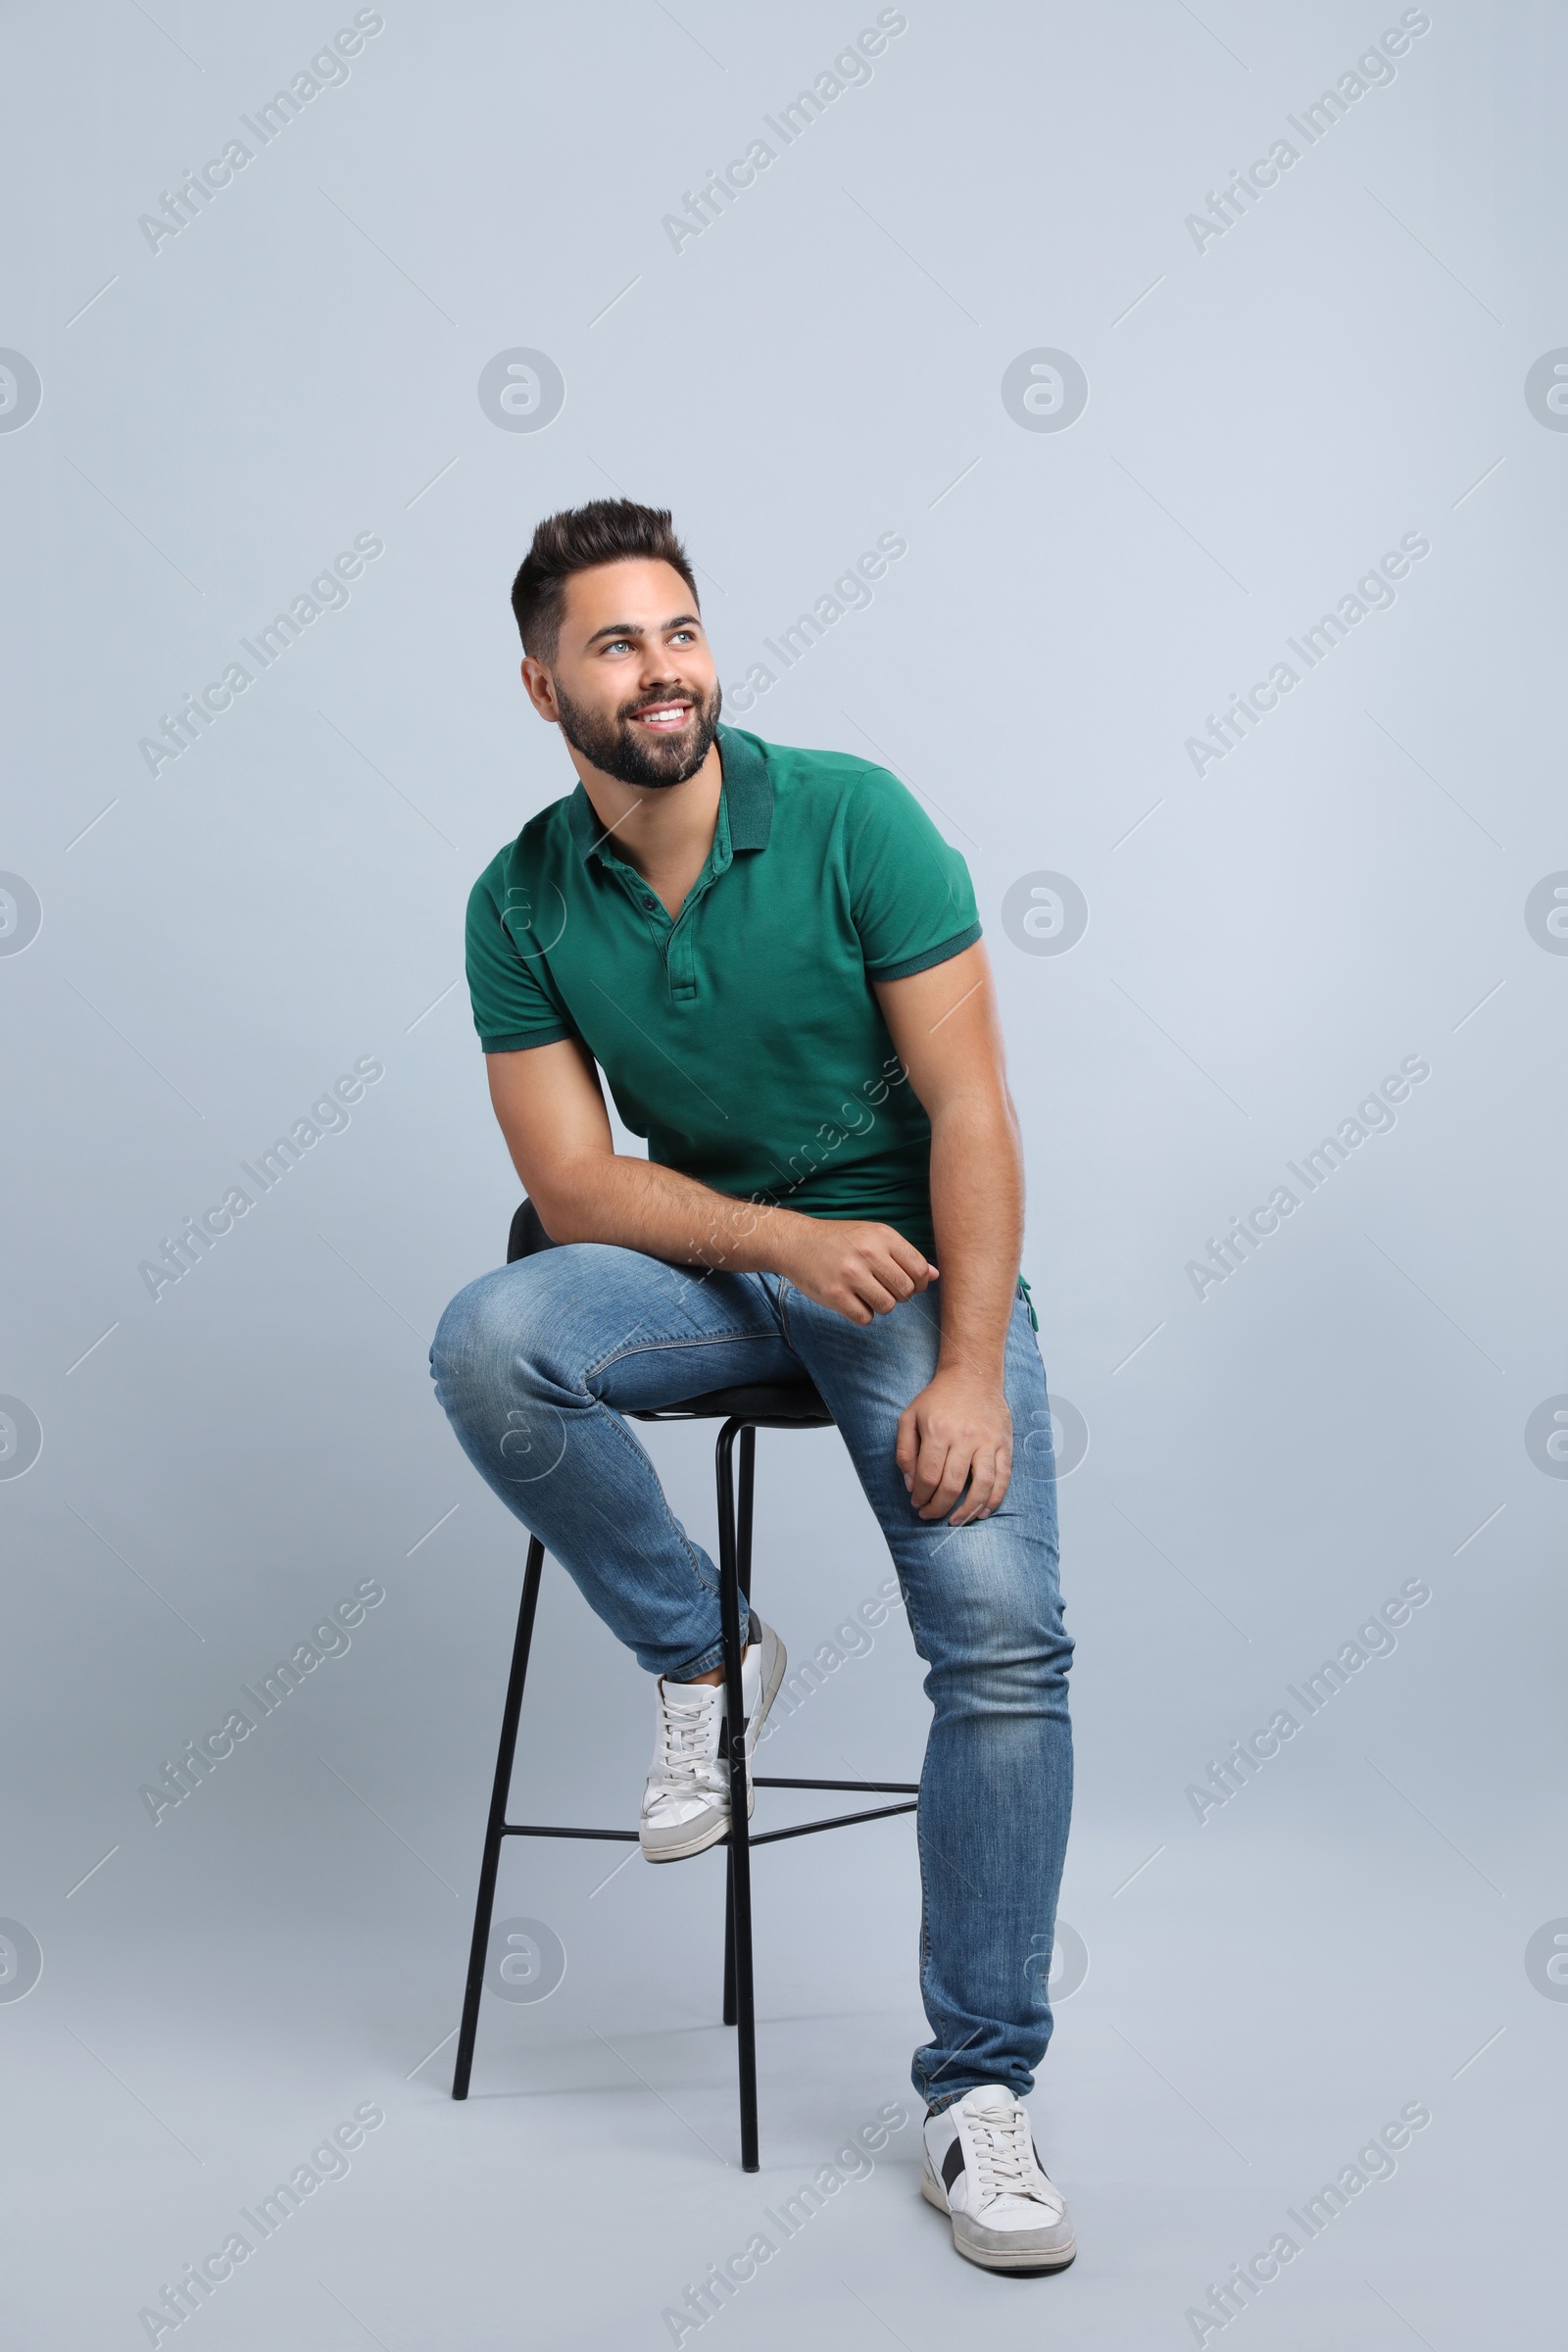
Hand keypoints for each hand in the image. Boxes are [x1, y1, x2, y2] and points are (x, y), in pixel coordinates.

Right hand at [782, 1217, 935, 1325]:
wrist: (796, 1242)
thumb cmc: (840, 1240)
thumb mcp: (873, 1236)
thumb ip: (903, 1255)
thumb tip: (935, 1276)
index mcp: (882, 1236)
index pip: (919, 1269)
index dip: (919, 1283)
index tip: (908, 1285)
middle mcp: (869, 1253)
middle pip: (906, 1291)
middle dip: (899, 1295)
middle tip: (882, 1288)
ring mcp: (851, 1275)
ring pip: (888, 1306)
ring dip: (880, 1305)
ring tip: (866, 1293)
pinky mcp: (835, 1295)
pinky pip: (865, 1318)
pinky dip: (861, 1314)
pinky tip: (851, 1300)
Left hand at [896, 1366, 1012, 1523]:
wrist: (972, 1375)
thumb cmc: (939, 1398)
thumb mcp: (909, 1416)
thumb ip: (905, 1451)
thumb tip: (910, 1484)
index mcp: (938, 1431)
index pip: (928, 1476)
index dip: (920, 1496)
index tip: (917, 1503)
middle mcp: (964, 1438)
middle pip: (952, 1485)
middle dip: (938, 1507)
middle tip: (930, 1515)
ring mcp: (988, 1441)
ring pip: (981, 1485)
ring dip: (968, 1510)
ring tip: (956, 1521)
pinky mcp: (1004, 1443)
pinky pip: (1003, 1477)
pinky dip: (995, 1498)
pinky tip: (983, 1511)